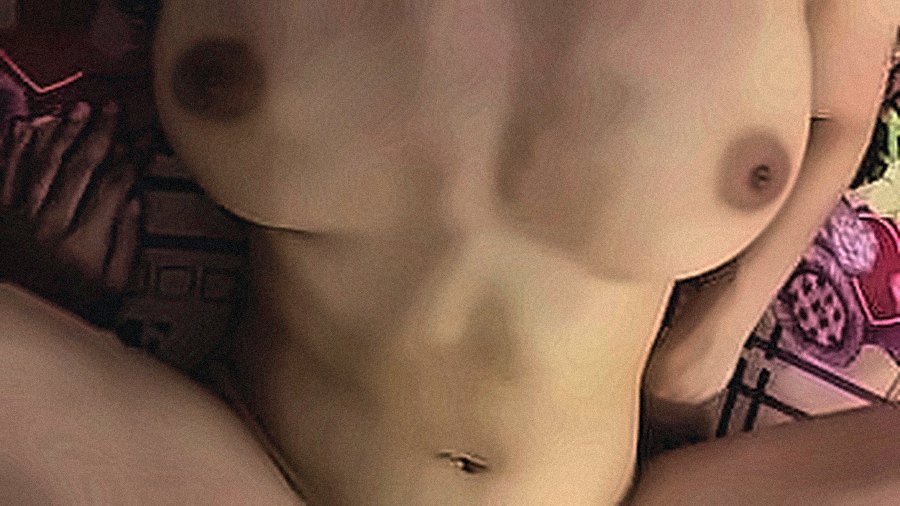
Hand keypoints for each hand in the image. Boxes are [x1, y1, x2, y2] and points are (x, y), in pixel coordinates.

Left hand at [0, 102, 141, 323]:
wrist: (17, 332)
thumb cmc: (69, 314)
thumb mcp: (111, 290)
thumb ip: (125, 244)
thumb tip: (133, 202)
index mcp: (85, 242)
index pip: (114, 186)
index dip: (132, 158)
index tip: (144, 140)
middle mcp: (51, 223)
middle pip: (80, 167)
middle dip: (99, 134)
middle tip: (112, 110)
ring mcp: (21, 218)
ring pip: (44, 164)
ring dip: (63, 133)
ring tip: (78, 109)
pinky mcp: (0, 218)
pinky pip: (8, 175)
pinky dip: (16, 149)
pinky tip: (26, 127)